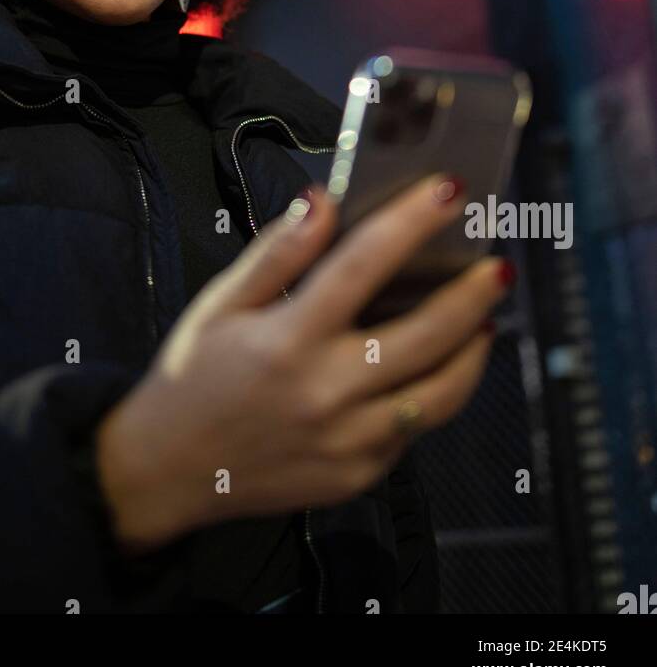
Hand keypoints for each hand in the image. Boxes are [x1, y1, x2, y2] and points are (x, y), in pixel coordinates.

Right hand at [95, 175, 508, 551]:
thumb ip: (276, 251)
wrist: (165, 470)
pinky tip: (443, 366)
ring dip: (473, 351)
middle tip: (499, 265)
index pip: (364, 265)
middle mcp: (325, 391)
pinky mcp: (357, 475)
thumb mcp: (221, 303)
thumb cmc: (193, 377)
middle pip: (426, 334)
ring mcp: (347, 441)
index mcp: (287, 338)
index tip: (449, 191)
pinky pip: (414, 430)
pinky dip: (438, 393)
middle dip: (472, 294)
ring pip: (439, 393)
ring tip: (485, 318)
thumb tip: (322, 200)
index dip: (411, 222)